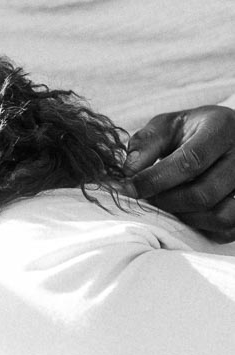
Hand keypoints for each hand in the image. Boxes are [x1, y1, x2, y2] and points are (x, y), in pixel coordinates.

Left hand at [124, 105, 234, 238]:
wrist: (228, 135)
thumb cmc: (193, 131)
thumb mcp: (168, 125)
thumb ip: (146, 143)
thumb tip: (129, 171)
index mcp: (221, 128)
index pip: (191, 160)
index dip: (156, 179)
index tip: (130, 188)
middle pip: (204, 193)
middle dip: (167, 201)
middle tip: (147, 198)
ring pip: (220, 216)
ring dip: (185, 217)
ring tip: (167, 204)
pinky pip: (228, 229)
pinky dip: (202, 227)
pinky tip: (187, 213)